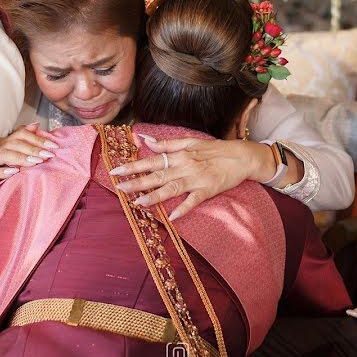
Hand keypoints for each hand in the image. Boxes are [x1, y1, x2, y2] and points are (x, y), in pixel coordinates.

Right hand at [0, 122, 59, 178]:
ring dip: (21, 158)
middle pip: (16, 144)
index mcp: (6, 140)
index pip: (23, 134)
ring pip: (4, 154)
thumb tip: (36, 124)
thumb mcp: (12, 144)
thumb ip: (24, 134)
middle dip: (34, 149)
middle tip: (48, 155)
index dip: (38, 138)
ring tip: (36, 162)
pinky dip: (1, 171)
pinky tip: (14, 172)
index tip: (54, 146)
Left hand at [109, 135, 274, 219]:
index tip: (115, 171)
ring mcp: (197, 180)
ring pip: (172, 188)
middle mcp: (185, 166)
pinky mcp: (208, 191)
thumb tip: (145, 139)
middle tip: (119, 187)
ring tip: (139, 203)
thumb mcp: (190, 141)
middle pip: (157, 175)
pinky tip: (172, 217)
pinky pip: (194, 201)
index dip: (133, 166)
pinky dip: (184, 209)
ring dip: (155, 196)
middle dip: (137, 181)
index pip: (152, 160)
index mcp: (180, 155)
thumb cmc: (215, 149)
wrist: (241, 157)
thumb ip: (167, 144)